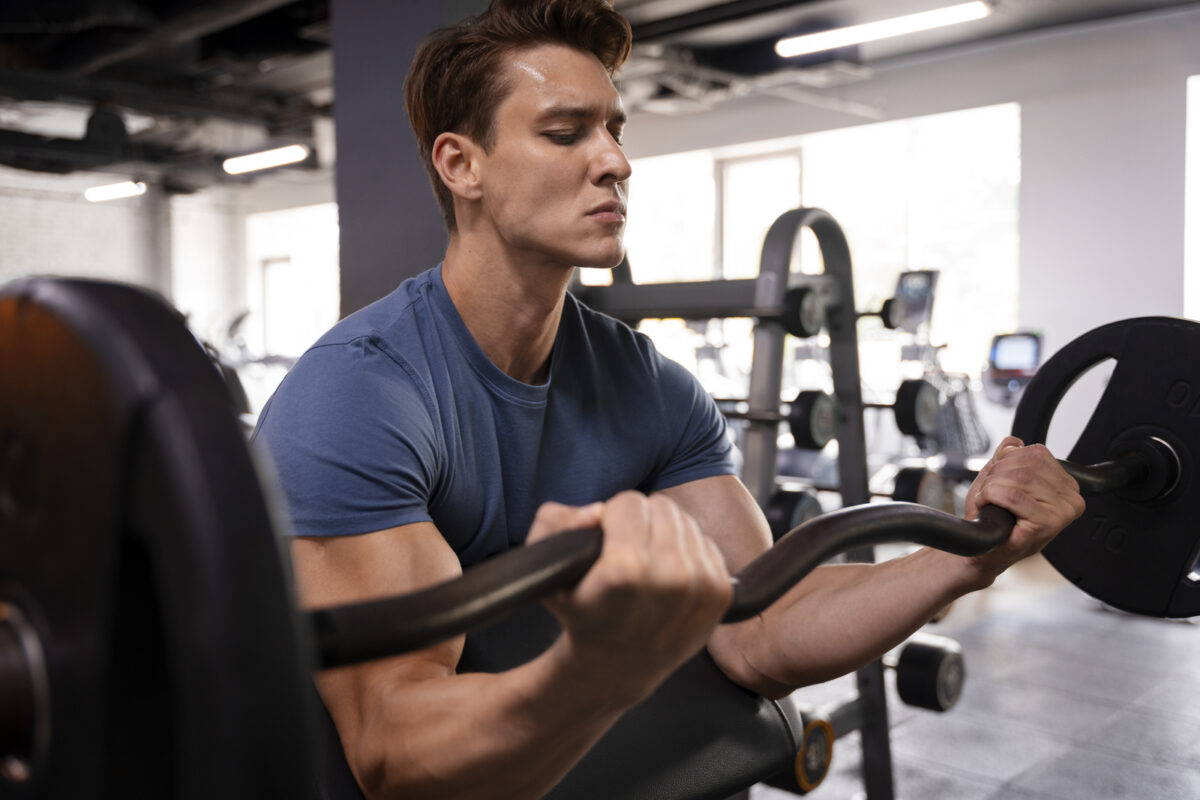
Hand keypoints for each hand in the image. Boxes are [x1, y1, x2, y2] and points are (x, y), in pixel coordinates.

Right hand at [525, 492, 731, 704]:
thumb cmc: (582, 614)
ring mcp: (700, 585)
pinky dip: (686, 551)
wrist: (618, 666)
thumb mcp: (548, 572)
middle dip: (641, 522)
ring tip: (647, 566)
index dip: (612, 518)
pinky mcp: (722, 591)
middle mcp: (670, 577)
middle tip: (626, 552)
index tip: (606, 542)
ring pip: (685, 520)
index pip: (629, 502)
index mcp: (625, 570)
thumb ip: (554, 524)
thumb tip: (595, 512)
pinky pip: (705, 540)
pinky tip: (668, 577)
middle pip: (661, 506)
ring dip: (664, 534)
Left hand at [962, 436, 1085, 582]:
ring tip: (988, 500)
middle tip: (989, 493)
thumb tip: (1015, 442)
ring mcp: (1062, 511)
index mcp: (1065, 483)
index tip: (998, 480)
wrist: (984, 550)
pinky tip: (987, 506)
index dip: (1006, 461)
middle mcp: (1070, 496)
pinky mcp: (1048, 523)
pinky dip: (991, 496)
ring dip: (992, 486)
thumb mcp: (1000, 477)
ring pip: (1019, 477)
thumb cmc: (993, 517)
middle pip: (1027, 463)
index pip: (1035, 452)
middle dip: (997, 474)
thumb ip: (1010, 456)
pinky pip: (1013, 495)